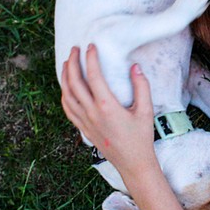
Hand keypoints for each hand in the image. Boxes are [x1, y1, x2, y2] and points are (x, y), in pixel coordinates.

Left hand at [60, 45, 156, 180]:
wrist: (133, 163)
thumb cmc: (141, 137)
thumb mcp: (146, 111)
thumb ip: (141, 87)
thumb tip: (135, 67)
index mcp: (107, 106)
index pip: (94, 76)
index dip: (91, 58)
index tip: (91, 46)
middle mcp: (92, 113)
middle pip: (74, 83)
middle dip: (73, 63)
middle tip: (75, 49)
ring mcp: (85, 122)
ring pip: (67, 95)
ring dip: (65, 77)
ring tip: (68, 63)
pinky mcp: (83, 129)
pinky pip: (68, 109)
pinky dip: (64, 95)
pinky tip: (66, 87)